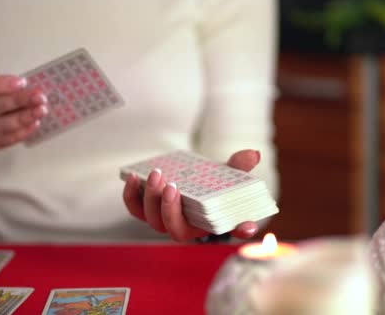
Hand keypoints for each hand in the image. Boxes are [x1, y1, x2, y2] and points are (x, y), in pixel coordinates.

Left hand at [123, 149, 260, 241]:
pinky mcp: (145, 209)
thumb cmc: (207, 183)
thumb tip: (253, 154)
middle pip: (173, 228)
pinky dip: (131, 194)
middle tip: (173, 187)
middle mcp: (184, 227)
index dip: (238, 230)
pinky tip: (134, 176)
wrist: (187, 180)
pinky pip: (134, 207)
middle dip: (170, 209)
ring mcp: (162, 219)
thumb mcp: (225, 173)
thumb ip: (238, 166)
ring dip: (151, 198)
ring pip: (152, 219)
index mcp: (208, 224)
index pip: (227, 230)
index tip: (248, 225)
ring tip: (156, 175)